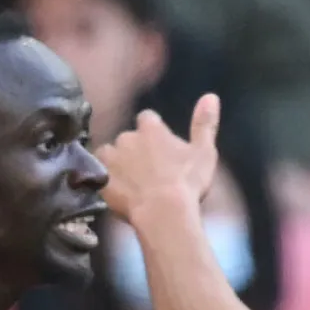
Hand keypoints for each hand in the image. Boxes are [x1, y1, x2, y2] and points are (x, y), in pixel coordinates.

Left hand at [96, 93, 221, 221]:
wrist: (163, 212)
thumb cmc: (187, 182)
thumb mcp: (204, 152)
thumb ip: (205, 123)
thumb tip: (211, 96)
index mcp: (150, 129)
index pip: (147, 118)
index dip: (153, 130)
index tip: (160, 145)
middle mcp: (126, 138)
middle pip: (127, 138)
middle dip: (134, 149)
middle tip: (148, 170)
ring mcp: (110, 159)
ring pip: (108, 154)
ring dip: (116, 163)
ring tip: (130, 182)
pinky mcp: (100, 180)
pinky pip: (98, 176)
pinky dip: (105, 181)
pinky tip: (118, 193)